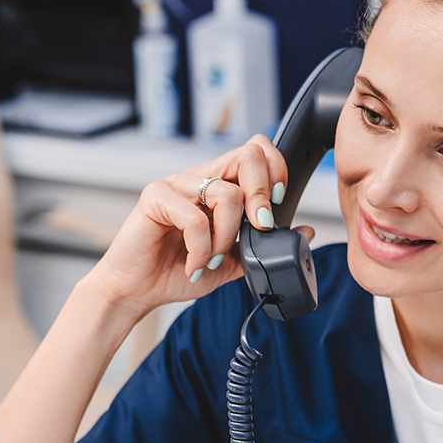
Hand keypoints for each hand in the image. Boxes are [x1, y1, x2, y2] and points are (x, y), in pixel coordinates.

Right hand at [83, 135, 315, 318]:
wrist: (137, 291)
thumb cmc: (176, 271)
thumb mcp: (232, 262)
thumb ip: (265, 246)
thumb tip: (305, 232)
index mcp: (217, 184)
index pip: (256, 151)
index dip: (275, 172)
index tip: (276, 207)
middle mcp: (198, 177)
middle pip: (248, 154)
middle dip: (262, 193)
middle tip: (258, 228)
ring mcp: (176, 184)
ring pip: (226, 194)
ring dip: (226, 237)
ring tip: (211, 259)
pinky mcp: (155, 198)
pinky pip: (194, 218)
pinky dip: (201, 249)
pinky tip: (193, 264)